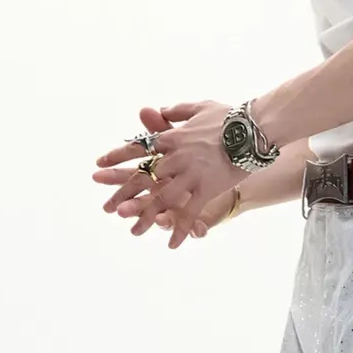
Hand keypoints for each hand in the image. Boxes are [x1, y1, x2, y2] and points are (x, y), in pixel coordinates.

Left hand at [94, 100, 243, 248]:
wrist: (253, 129)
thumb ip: (176, 112)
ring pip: (160, 200)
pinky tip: (172, 244)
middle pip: (142, 179)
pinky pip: (190, 213)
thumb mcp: (199, 107)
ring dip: (145, 218)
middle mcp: (174, 157)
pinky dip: (180, 230)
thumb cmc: (229, 117)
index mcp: (170, 137)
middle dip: (122, 194)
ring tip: (134, 232)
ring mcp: (189, 175)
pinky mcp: (206, 189)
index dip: (116, 157)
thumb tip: (158, 111)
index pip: (136, 147)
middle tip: (108, 209)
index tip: (99, 166)